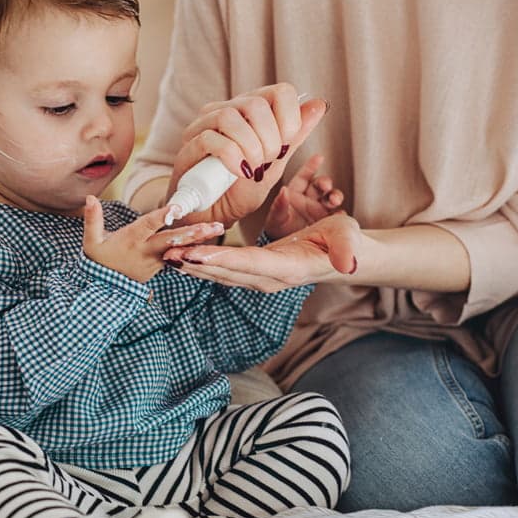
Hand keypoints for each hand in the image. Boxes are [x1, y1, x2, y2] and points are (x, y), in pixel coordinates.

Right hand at [82, 196, 224, 283]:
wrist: (106, 290)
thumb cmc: (99, 261)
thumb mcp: (91, 243)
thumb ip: (93, 219)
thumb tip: (90, 198)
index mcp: (131, 241)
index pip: (148, 226)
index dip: (162, 216)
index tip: (176, 208)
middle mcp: (147, 250)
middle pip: (172, 240)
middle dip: (193, 233)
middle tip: (213, 226)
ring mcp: (157, 260)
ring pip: (180, 247)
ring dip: (199, 239)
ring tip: (218, 229)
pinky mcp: (162, 264)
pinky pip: (179, 255)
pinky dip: (194, 248)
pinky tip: (211, 238)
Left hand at [162, 213, 362, 291]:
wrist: (342, 256)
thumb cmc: (344, 242)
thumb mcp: (349, 240)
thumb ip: (347, 251)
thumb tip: (350, 263)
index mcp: (287, 268)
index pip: (249, 264)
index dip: (222, 259)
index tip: (197, 254)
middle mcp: (270, 278)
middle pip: (227, 272)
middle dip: (197, 263)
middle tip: (168, 253)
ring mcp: (260, 277)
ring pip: (221, 273)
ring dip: (194, 265)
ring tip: (167, 254)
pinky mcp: (255, 272)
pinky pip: (224, 269)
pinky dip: (202, 262)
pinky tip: (183, 255)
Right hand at [168, 83, 328, 227]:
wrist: (214, 216)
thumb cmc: (241, 188)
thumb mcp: (276, 163)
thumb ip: (294, 136)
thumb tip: (319, 105)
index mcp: (248, 110)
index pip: (279, 91)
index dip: (290, 119)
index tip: (286, 145)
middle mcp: (224, 111)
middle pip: (254, 104)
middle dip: (270, 138)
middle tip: (268, 162)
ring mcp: (201, 127)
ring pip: (229, 117)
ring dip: (250, 147)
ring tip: (253, 169)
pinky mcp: (187, 149)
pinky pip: (210, 140)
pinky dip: (231, 157)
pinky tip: (239, 173)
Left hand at [264, 154, 345, 239]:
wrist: (285, 249)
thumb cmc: (277, 229)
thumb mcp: (275, 218)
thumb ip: (279, 205)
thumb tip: (283, 190)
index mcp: (296, 192)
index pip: (304, 176)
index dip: (311, 166)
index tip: (319, 157)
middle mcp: (310, 198)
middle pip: (321, 185)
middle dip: (325, 183)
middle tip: (326, 186)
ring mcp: (320, 209)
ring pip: (332, 197)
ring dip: (335, 196)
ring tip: (335, 200)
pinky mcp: (329, 222)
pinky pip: (338, 215)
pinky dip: (340, 215)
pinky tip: (340, 215)